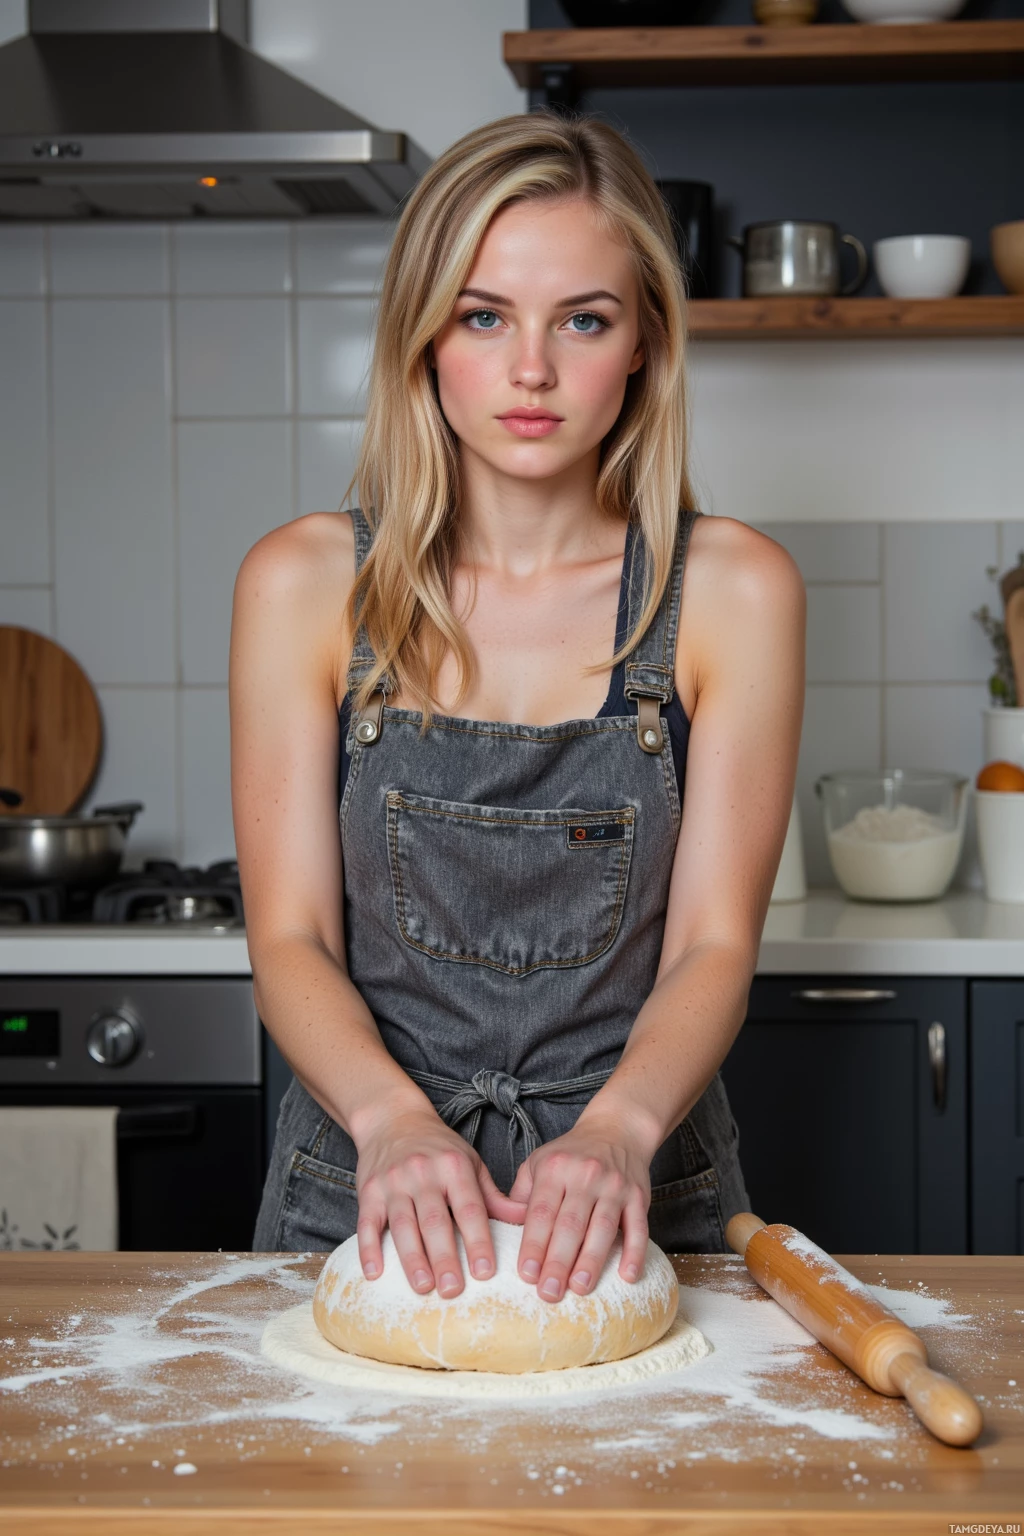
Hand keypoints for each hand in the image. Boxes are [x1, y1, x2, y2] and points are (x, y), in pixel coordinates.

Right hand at [354, 1106, 525, 1297]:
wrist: (393, 1119)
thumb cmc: (438, 1148)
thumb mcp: (470, 1162)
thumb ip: (494, 1195)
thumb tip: (526, 1221)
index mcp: (454, 1167)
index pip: (470, 1208)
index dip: (478, 1240)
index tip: (486, 1271)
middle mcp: (423, 1173)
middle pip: (435, 1220)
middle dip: (445, 1257)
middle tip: (454, 1290)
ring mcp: (393, 1182)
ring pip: (403, 1224)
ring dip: (412, 1258)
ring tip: (423, 1287)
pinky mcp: (368, 1191)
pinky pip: (367, 1222)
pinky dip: (369, 1248)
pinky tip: (375, 1273)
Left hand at [509, 1114, 651, 1303]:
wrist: (616, 1129)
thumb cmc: (571, 1154)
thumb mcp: (538, 1162)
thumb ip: (520, 1195)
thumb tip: (502, 1228)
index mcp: (555, 1169)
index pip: (541, 1212)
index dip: (533, 1244)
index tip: (526, 1274)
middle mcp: (585, 1175)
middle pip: (570, 1224)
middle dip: (558, 1261)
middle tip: (548, 1292)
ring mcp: (614, 1186)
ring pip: (602, 1228)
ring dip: (591, 1261)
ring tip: (579, 1289)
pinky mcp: (639, 1196)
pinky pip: (638, 1228)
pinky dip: (634, 1252)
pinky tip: (627, 1276)